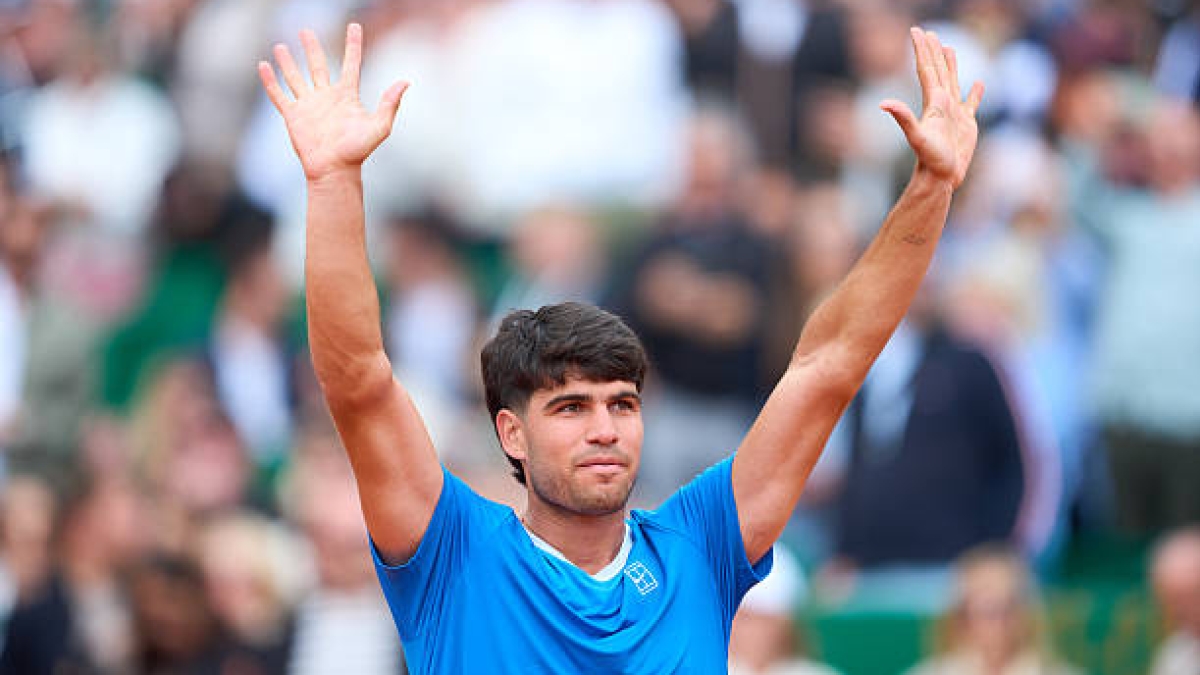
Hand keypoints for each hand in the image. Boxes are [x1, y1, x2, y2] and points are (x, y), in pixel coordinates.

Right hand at [258, 23, 407, 181]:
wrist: (334, 170)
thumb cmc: (358, 151)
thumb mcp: (380, 126)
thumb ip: (389, 104)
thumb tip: (405, 82)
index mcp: (347, 96)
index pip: (350, 64)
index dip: (353, 45)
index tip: (355, 26)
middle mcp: (326, 97)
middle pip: (317, 65)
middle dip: (311, 48)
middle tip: (305, 31)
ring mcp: (309, 106)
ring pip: (295, 77)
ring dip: (288, 62)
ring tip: (281, 45)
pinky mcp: (293, 116)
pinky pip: (279, 94)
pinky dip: (270, 81)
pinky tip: (263, 66)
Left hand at [881, 27, 983, 190]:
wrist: (941, 178)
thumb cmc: (930, 160)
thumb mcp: (917, 137)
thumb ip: (903, 118)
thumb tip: (883, 103)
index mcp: (933, 102)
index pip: (926, 70)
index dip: (922, 50)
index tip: (918, 32)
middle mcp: (942, 105)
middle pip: (937, 71)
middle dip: (933, 51)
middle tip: (929, 33)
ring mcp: (954, 114)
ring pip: (952, 82)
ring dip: (951, 65)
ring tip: (949, 48)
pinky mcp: (966, 125)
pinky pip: (972, 103)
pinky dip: (976, 93)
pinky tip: (979, 84)